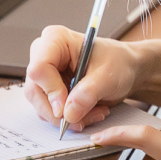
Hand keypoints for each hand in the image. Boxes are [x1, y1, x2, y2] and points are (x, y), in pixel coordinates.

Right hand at [24, 25, 141, 130]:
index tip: (66, 109)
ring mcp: (45, 75)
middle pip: (35, 90)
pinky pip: (49, 111)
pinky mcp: (49, 91)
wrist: (125, 70)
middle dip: (59, 111)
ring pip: (41, 105)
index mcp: (55, 40)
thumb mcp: (108, 76)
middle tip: (82, 119)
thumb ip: (88, 93)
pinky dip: (69, 118)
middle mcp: (44, 55)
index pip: (39, 68)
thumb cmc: (118, 63)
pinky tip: (88, 112)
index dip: (51, 91)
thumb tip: (68, 113)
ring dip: (67, 117)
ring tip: (93, 113)